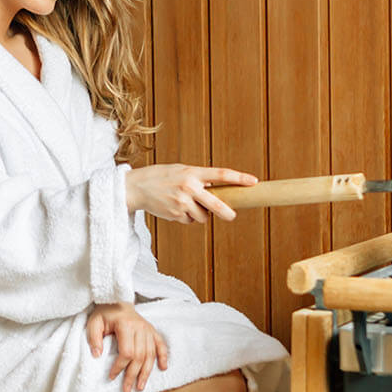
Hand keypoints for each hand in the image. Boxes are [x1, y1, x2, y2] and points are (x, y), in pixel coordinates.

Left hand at [87, 302, 168, 391]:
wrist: (117, 300)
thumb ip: (94, 338)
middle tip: (127, 389)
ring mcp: (148, 329)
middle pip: (139, 356)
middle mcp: (140, 327)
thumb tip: (97, 355)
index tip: (112, 377)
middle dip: (133, 375)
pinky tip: (163, 368)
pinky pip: (160, 344)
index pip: (126, 352)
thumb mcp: (94, 323)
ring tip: (140, 386)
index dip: (119, 367)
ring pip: (150, 354)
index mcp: (126, 325)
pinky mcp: (152, 330)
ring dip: (146, 372)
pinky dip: (163, 356)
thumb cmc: (104, 313)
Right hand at [125, 164, 256, 223]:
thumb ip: (199, 179)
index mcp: (193, 173)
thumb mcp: (181, 171)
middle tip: (232, 215)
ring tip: (187, 203)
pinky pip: (190, 220)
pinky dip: (187, 217)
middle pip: (216, 205)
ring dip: (201, 213)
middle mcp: (189, 188)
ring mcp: (183, 203)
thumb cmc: (162, 177)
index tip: (254, 181)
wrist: (137, 187)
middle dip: (226, 212)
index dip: (239, 178)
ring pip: (203, 216)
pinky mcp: (176, 215)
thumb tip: (218, 191)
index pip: (221, 174)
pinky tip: (176, 207)